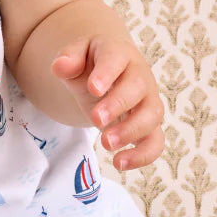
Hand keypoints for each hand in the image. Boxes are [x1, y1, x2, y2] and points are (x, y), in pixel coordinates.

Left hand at [51, 37, 165, 169]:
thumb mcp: (75, 56)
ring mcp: (148, 100)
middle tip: (95, 119)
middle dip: (118, 104)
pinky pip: (156, 141)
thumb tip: (60, 66)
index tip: (93, 88)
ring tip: (106, 143)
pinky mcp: (150, 125)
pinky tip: (119, 163)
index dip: (106, 73)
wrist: (107, 74)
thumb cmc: (90, 65)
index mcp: (118, 53)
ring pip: (152, 115)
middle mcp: (139, 76)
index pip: (116, 58)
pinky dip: (143, 155)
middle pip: (138, 87)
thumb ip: (68, 59)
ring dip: (131, 131)